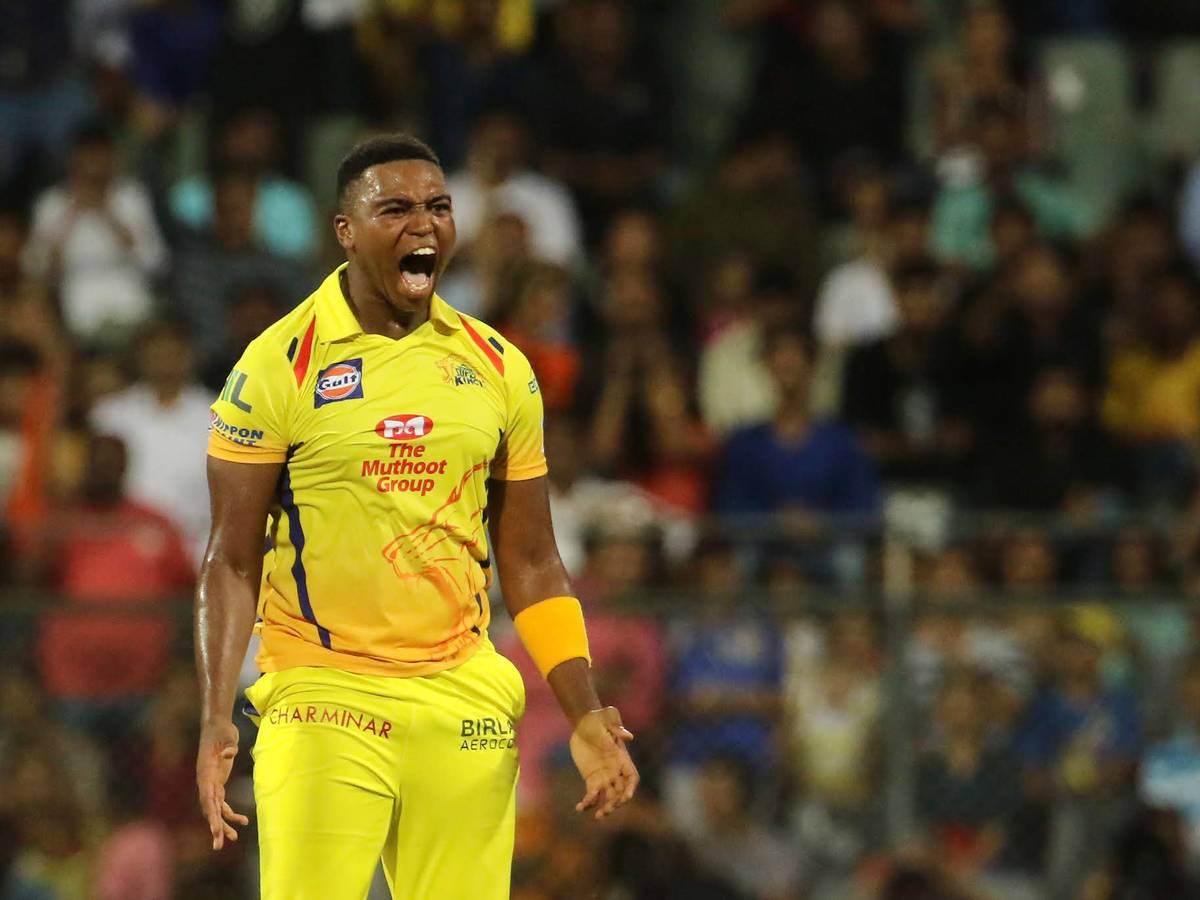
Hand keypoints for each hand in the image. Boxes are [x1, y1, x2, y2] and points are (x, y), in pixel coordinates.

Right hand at [196, 719, 248, 849]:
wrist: (217, 726)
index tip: (214, 828)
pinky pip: (223, 803)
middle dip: (215, 827)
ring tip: (234, 838)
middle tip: (218, 845)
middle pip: (210, 809)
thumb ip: (228, 747)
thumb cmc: (221, 731)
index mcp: (205, 774)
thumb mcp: (226, 737)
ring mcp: (211, 783)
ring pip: (216, 809)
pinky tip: (243, 821)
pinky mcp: (218, 782)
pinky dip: (231, 813)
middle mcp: (206, 782)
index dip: (211, 814)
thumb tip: (230, 754)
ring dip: (223, 824)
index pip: (207, 798)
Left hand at [569, 706, 638, 818]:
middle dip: (616, 802)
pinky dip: (588, 803)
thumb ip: (616, 727)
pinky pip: (592, 794)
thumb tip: (628, 737)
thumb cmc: (598, 718)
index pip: (631, 777)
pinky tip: (579, 808)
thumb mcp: (607, 717)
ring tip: (598, 815)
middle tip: (607, 810)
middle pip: (620, 791)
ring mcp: (604, 775)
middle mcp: (615, 770)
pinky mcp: (591, 778)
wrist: (583, 723)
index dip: (630, 788)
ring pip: (608, 796)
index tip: (626, 797)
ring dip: (606, 807)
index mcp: (622, 757)